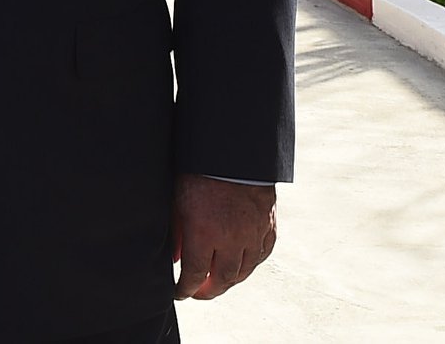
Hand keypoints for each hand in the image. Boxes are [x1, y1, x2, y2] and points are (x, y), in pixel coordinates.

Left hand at [172, 173, 276, 300]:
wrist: (233, 150)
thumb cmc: (199, 171)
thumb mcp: (178, 201)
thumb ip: (177, 234)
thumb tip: (176, 258)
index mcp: (205, 233)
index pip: (195, 275)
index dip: (186, 289)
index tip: (180, 293)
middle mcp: (232, 239)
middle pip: (223, 279)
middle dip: (209, 291)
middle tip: (199, 293)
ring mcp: (253, 233)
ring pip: (245, 270)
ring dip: (230, 280)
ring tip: (218, 282)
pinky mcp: (268, 225)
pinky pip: (262, 254)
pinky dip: (251, 264)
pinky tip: (242, 264)